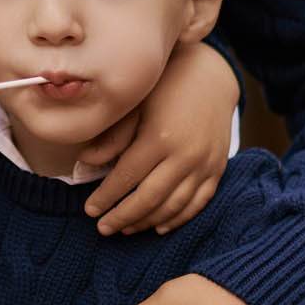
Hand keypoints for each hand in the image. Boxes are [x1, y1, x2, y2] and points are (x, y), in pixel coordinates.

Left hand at [80, 40, 237, 234]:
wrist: (211, 76)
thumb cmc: (165, 86)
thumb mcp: (135, 105)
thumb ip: (113, 137)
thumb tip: (86, 163)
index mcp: (160, 137)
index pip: (127, 177)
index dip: (106, 197)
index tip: (89, 210)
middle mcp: (186, 155)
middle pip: (149, 198)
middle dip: (123, 216)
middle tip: (103, 228)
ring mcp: (205, 164)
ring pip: (174, 206)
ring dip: (147, 222)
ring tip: (126, 229)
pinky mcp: (218, 169)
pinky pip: (198, 203)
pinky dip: (179, 218)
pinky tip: (159, 227)